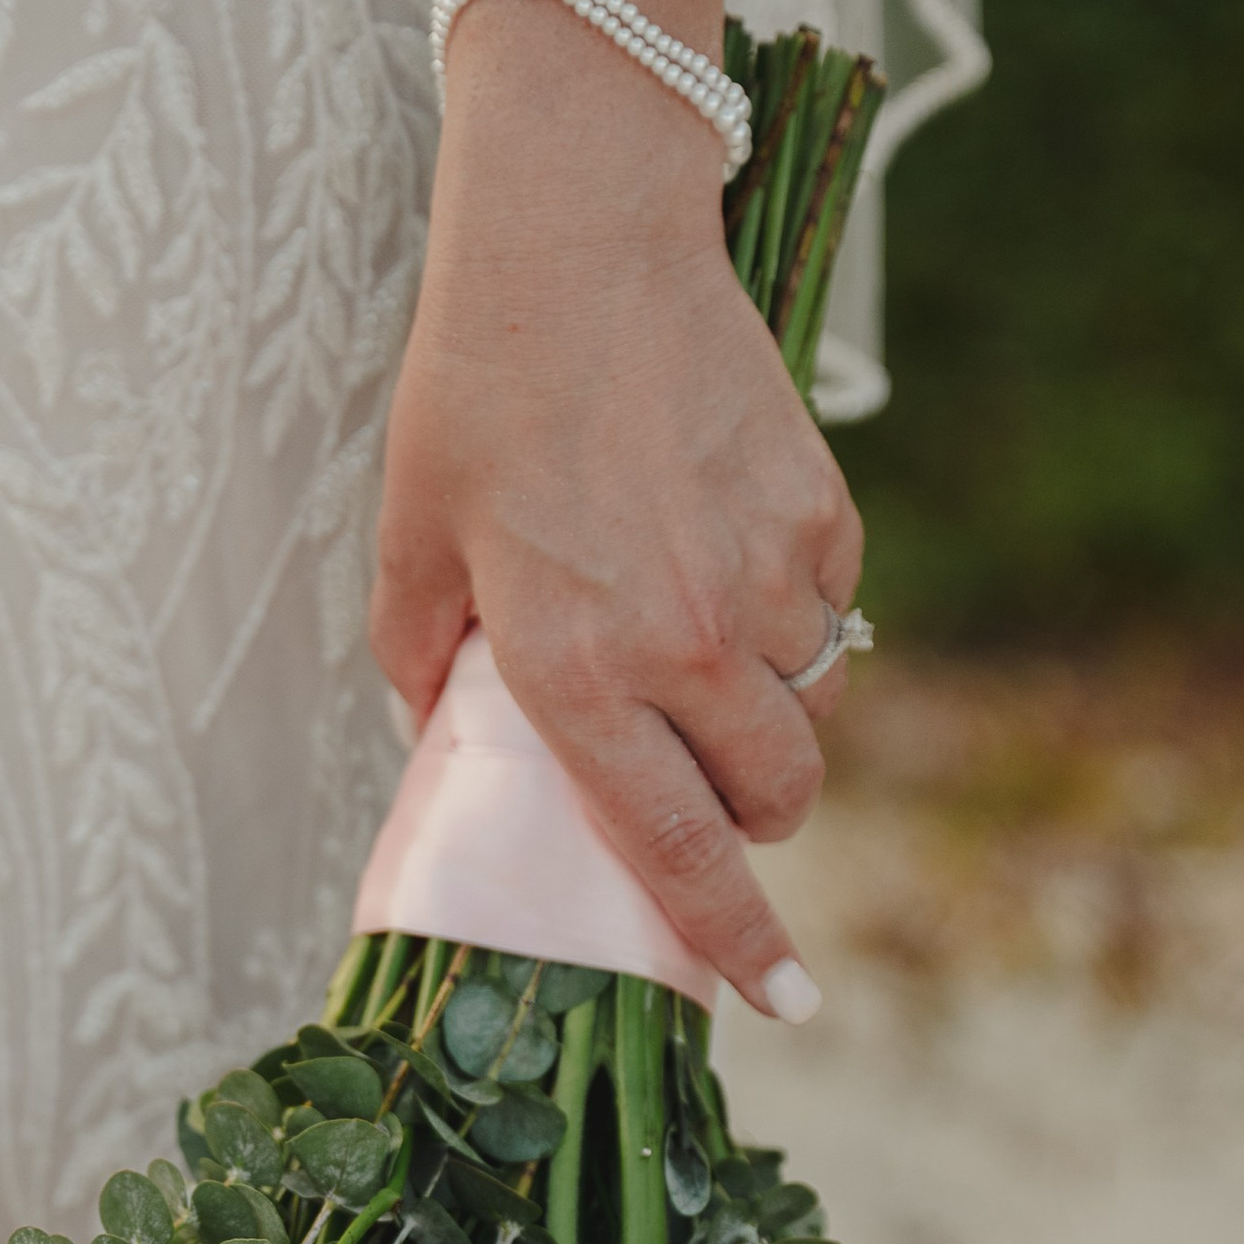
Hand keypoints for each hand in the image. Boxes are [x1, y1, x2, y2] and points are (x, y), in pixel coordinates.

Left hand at [369, 21, 863, 1018]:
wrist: (578, 242)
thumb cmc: (476, 394)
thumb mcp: (412, 541)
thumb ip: (422, 663)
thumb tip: (440, 741)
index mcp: (575, 671)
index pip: (674, 848)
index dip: (736, 940)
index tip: (784, 1002)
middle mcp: (685, 642)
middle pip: (776, 797)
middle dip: (755, 817)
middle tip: (706, 783)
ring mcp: (766, 577)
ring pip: (813, 710)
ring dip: (774, 715)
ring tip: (702, 649)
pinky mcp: (820, 511)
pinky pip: (832, 612)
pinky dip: (794, 614)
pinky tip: (725, 549)